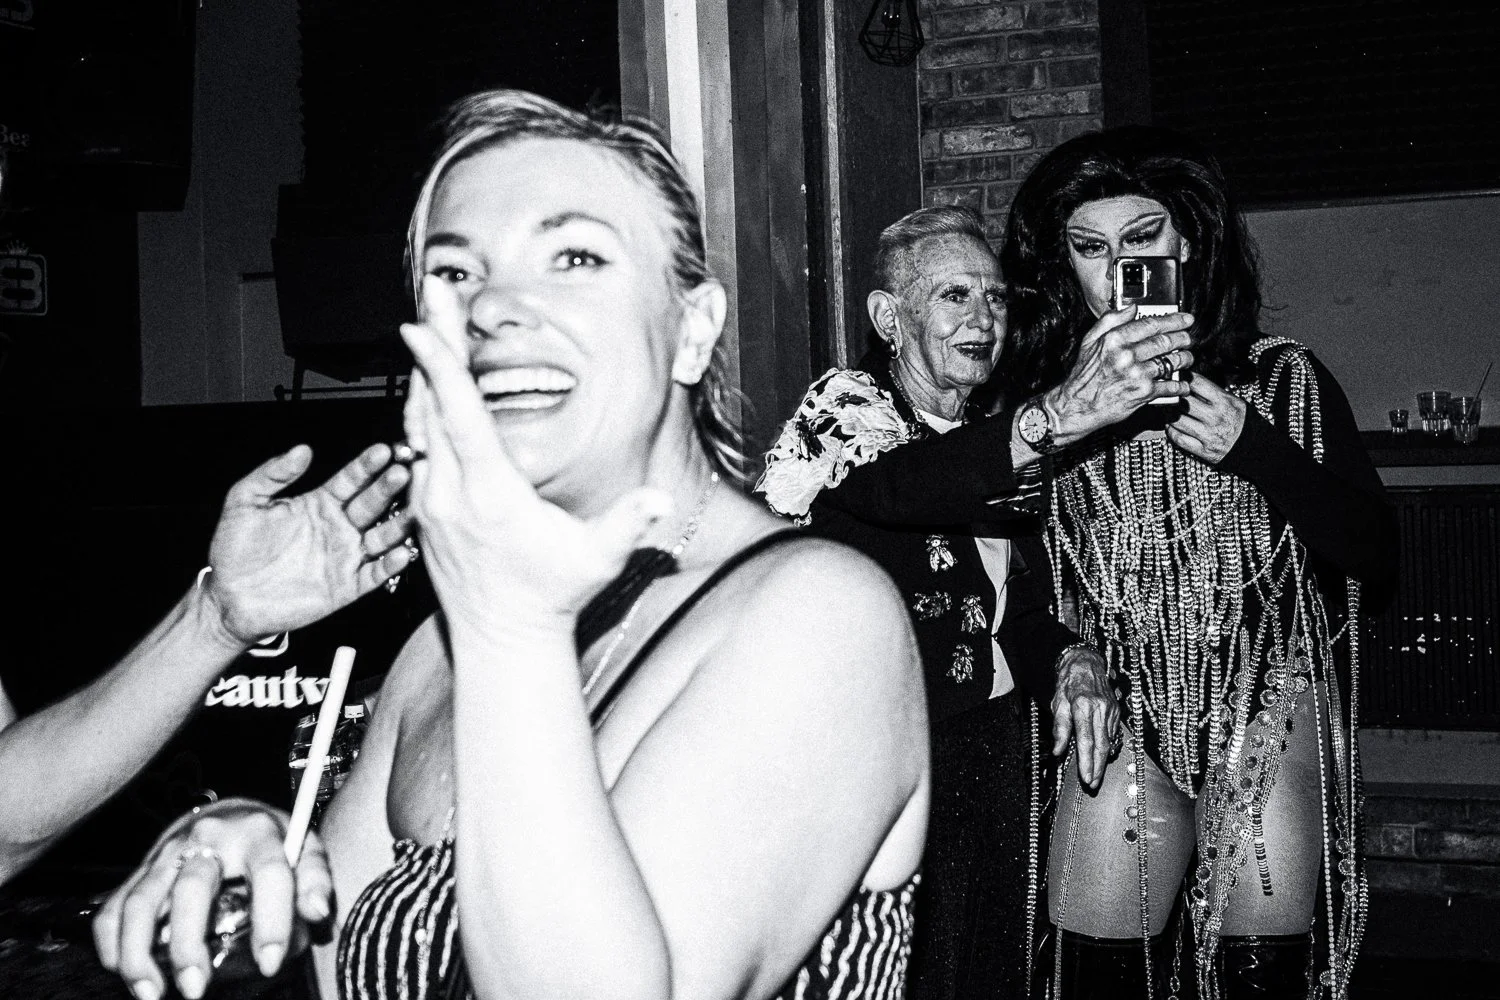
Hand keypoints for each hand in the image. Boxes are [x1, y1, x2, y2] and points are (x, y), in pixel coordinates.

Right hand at [94, 801, 331, 999]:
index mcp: (258, 834)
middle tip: (196, 990)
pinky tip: (122, 969)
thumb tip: (318, 913)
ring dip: (139, 952)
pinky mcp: (141, 870)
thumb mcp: (305, 848)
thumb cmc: (270, 840)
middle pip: (192, 889)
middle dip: (190, 944)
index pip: (268, 873)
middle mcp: (208, 839)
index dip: (272, 921)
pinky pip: (114, 907)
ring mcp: (168, 853)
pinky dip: (110, 942)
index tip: (270, 964)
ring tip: (151, 994)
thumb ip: (315, 878)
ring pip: (140, 901)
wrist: (230, 812)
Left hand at [201, 444, 414, 646]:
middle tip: (402, 472)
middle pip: (372, 503)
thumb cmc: (235, 550)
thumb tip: (301, 450)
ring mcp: (345, 556)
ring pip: (381, 536)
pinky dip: (390, 564)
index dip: (367, 466)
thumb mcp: (245, 502)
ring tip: (411, 512)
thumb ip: (272, 473)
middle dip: (389, 487)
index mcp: (320, 504)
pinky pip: (374, 573)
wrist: (230, 598)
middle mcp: (338, 527)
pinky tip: (400, 552)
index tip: (382, 451)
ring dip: (398, 524)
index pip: (351, 479)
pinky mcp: (346, 586)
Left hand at [400, 275, 669, 632]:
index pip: (459, 415)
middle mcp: (450, 493)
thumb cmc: (553, 597)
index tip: (424, 322)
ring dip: (426, 373)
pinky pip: (417, 446)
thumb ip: (627, 525)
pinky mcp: (425, 510)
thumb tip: (658, 501)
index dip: (441, 365)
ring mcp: (432, 502)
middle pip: (432, 402)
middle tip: (435, 291)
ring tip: (434, 324)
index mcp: (490, 494)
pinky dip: (424, 409)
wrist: (504, 638)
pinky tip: (432, 389)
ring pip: (418, 422)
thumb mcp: (597, 560)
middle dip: (435, 343)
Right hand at [1042, 307, 1196, 448]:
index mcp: (1114, 339)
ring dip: (1184, 360)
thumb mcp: (1089, 341)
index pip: (1152, 324)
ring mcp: (1137, 374)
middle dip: (1183, 338)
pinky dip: (1179, 386)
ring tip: (1186, 359)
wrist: (1078, 406)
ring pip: (1172, 362)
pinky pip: (1170, 386)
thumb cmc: (1084, 375)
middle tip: (1188, 338)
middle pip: (1166, 341)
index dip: (1174, 320)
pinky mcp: (1143, 393)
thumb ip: (1110, 320)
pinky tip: (1182, 385)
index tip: (1185, 319)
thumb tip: (1131, 308)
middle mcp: (1126, 355)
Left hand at [1050, 646, 1119, 788]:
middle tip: (1093, 784)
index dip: (1086, 762)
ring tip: (1096, 775)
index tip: (1086, 777)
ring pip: (1109, 742)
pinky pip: (1112, 734)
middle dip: (1098, 768)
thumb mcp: (1058, 703)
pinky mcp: (1117, 711)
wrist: (1087, 663)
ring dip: (1103, 761)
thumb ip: (1059, 728)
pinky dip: (1107, 747)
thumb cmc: (1069, 683)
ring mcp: (1111, 710)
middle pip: (1101, 745)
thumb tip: (1057, 752)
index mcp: (1083, 706)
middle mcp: (1100, 709)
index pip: (1085, 741)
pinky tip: (1102, 757)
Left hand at [1166, 373, 1246, 464]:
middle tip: (1167, 394)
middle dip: (1172, 397)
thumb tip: (1191, 381)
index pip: (1197, 383)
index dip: (1183, 378)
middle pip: (1183, 402)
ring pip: (1177, 420)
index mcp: (1225, 402)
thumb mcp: (1235, 401)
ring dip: (1168, 414)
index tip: (1176, 376)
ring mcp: (1208, 434)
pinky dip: (1171, 431)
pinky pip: (1179, 438)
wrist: (1256, 447)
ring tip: (1168, 410)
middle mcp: (1216, 417)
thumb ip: (1214, 393)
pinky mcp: (1203, 450)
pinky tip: (1172, 425)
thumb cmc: (1243, 422)